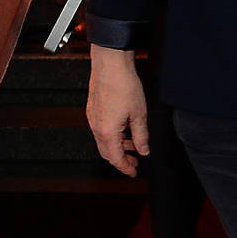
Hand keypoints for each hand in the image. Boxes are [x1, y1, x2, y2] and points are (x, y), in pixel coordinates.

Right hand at [86, 47, 148, 175]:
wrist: (110, 64)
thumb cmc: (124, 85)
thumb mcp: (140, 114)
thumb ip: (141, 136)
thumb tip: (144, 150)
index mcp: (107, 132)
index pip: (116, 158)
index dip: (125, 168)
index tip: (133, 173)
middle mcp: (96, 127)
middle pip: (107, 153)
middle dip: (121, 160)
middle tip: (134, 163)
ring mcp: (93, 118)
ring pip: (103, 141)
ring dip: (117, 147)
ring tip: (133, 146)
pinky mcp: (93, 110)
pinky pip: (101, 130)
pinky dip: (112, 136)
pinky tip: (124, 130)